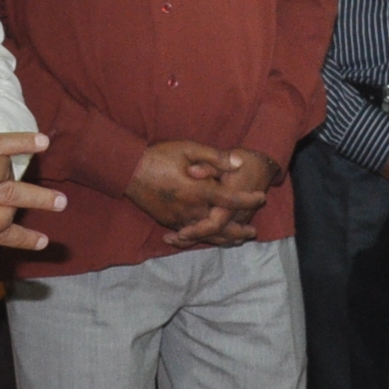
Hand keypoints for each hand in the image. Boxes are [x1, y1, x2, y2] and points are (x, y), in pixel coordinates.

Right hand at [128, 142, 266, 244]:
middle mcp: (189, 208)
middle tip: (253, 231)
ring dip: (223, 239)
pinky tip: (212, 238)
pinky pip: (189, 235)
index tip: (261, 197)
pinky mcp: (168, 221)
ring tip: (237, 240)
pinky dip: (203, 238)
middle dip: (237, 230)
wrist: (127, 169)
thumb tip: (238, 163)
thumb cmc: (159, 156)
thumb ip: (215, 157)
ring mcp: (177, 218)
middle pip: (219, 226)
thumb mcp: (188, 148)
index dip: (247, 199)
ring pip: (205, 234)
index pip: (229, 198)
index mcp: (196, 190)